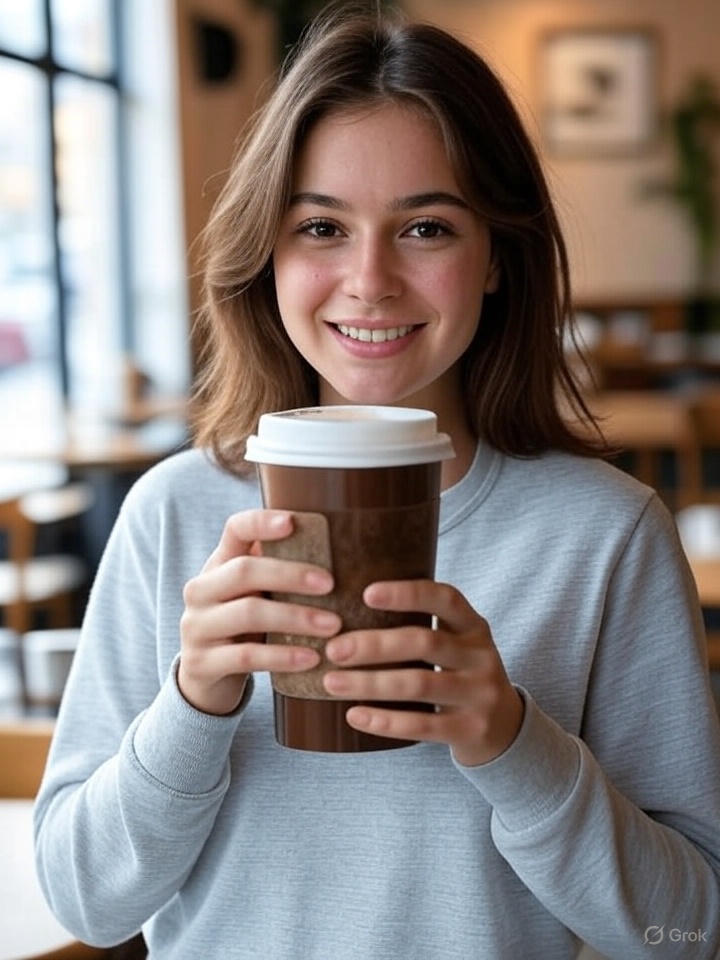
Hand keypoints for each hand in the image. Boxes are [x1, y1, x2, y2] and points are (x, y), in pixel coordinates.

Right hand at [179, 510, 340, 715]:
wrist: (206, 678)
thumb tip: (341, 549)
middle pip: (245, 570)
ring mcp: (197, 626)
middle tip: (331, 584)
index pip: (235, 529)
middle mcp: (200, 590)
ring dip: (296, 618)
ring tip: (333, 626)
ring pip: (249, 613)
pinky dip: (282, 657)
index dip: (261, 522)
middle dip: (291, 575)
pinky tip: (311, 658)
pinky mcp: (201, 663)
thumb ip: (279, 573)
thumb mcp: (254, 594)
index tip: (292, 522)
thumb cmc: (245, 627)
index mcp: (218, 564)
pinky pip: (247, 656)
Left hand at [322, 580, 522, 765]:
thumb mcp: (456, 644)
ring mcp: (480, 694)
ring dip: (370, 683)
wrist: (504, 728)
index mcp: (473, 626)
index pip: (445, 598)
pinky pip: (423, 725)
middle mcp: (481, 655)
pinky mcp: (471, 729)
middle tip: (334, 649)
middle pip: (425, 642)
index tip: (366, 594)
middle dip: (375, 645)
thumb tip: (345, 614)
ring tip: (332, 682)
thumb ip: (420, 627)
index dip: (407, 593)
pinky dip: (385, 721)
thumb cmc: (460, 674)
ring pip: (420, 684)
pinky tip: (354, 715)